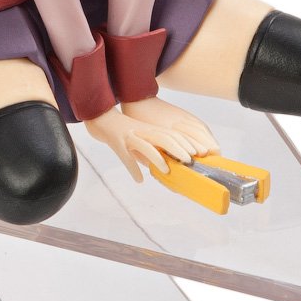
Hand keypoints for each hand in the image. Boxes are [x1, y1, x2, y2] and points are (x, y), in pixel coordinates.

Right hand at [84, 102, 213, 183]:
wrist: (101, 120)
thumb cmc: (123, 133)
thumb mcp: (140, 142)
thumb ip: (150, 155)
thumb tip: (160, 171)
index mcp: (152, 131)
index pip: (173, 135)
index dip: (187, 143)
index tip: (200, 153)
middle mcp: (145, 132)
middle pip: (166, 138)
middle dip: (179, 149)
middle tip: (191, 161)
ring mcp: (132, 136)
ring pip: (147, 145)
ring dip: (158, 158)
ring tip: (168, 170)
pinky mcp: (119, 142)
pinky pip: (127, 156)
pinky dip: (133, 168)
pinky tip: (139, 179)